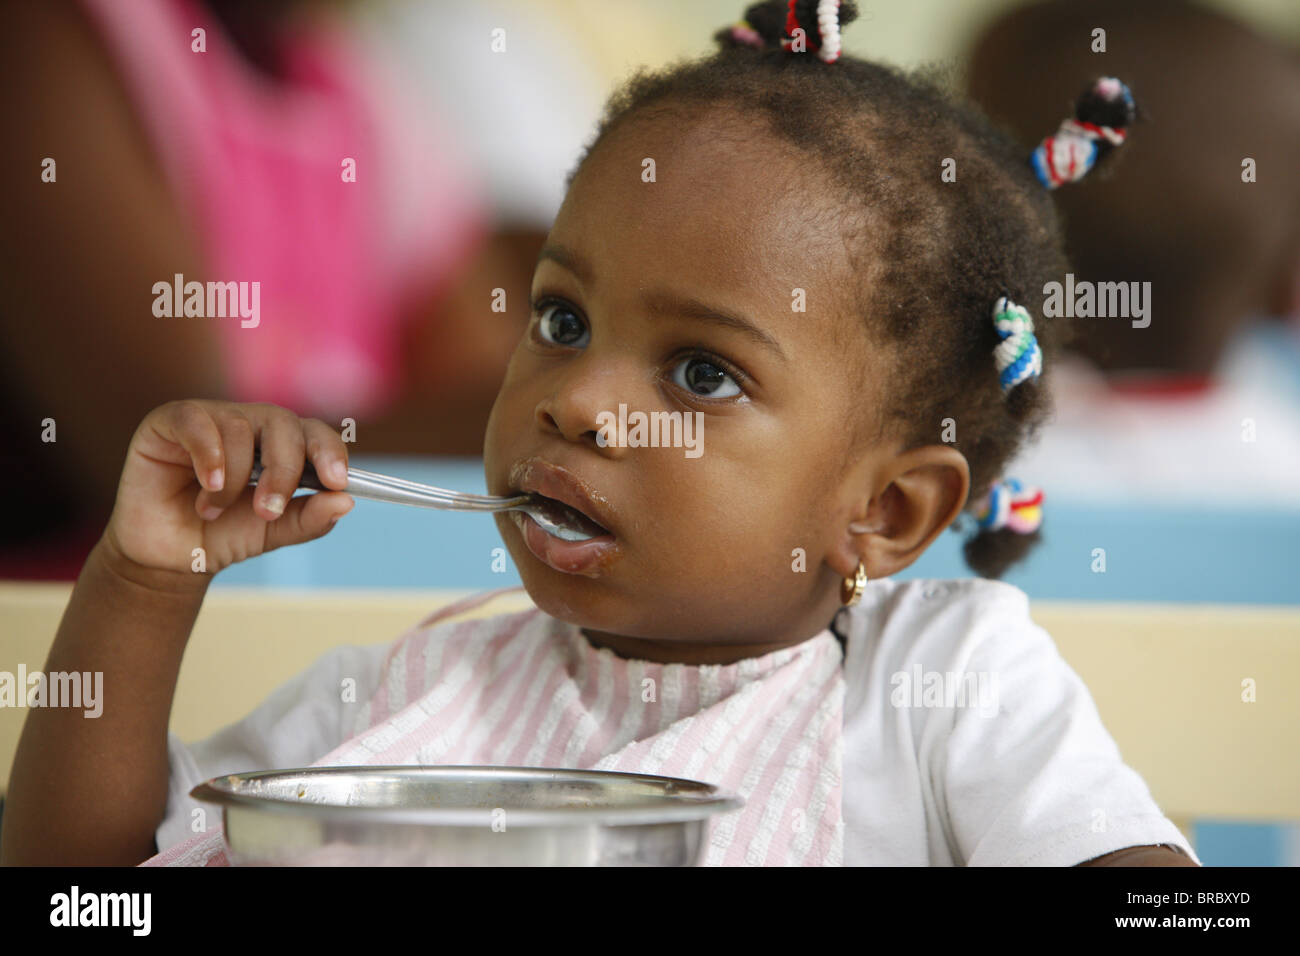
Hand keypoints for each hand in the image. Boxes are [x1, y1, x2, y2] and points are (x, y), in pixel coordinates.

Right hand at [101, 400, 353, 583]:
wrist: (169, 555)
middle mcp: (251, 423)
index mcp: (283, 444)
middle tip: (268, 511)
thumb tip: (345, 501)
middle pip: (284, 424)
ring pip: (240, 428)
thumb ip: (309, 518)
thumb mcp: (274, 531)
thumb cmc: (224, 534)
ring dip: (234, 479)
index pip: (316, 433)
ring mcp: (212, 418)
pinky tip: (208, 484)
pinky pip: (197, 422)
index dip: (330, 453)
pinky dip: (208, 455)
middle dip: (284, 470)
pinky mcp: (171, 421)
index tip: (337, 482)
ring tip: (214, 510)